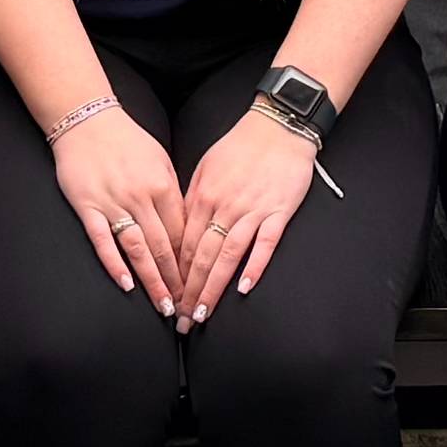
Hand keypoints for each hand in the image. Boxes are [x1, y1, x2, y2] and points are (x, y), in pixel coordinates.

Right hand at [51, 97, 187, 309]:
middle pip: (164, 247)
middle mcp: (141, 197)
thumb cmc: (127, 140)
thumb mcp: (160, 159)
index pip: (183, 232)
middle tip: (187, 308)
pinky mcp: (88, 207)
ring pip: (138, 249)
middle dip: (177, 281)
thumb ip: (172, 192)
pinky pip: (103, 241)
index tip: (199, 284)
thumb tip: (186, 225)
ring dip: (152, 281)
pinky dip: (115, 264)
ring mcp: (113, 203)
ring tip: (163, 306)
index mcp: (163, 185)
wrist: (87, 119)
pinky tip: (126, 284)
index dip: (192, 262)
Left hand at [173, 108, 319, 323]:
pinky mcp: (278, 212)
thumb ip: (191, 198)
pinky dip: (254, 267)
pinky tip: (244, 289)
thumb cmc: (240, 146)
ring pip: (227, 257)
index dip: (174, 275)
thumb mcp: (204, 166)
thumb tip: (178, 229)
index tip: (168, 297)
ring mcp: (252, 211)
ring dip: (213, 288)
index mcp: (203, 196)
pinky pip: (264, 244)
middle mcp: (224, 207)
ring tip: (203, 314)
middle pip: (201, 257)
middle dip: (189, 292)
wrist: (278, 126)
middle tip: (181, 319)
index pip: (184, 244)